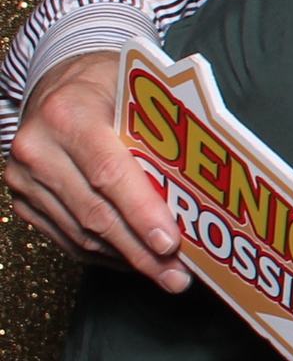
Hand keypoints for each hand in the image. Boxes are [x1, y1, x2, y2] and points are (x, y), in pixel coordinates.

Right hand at [6, 51, 187, 289]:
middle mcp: (37, 148)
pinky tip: (133, 261)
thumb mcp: (138, 94)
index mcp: (68, 115)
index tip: (169, 243)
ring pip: (79, 232)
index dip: (141, 212)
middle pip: (95, 212)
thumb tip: (202, 189)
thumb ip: (160, 137)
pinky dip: (103, 253)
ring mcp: (24, 178)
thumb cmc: (109, 86)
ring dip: (125, 258)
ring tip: (164, 274)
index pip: (109, 173)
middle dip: (140, 250)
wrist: (59, 83)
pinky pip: (66, 238)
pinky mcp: (23, 200)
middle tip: (177, 276)